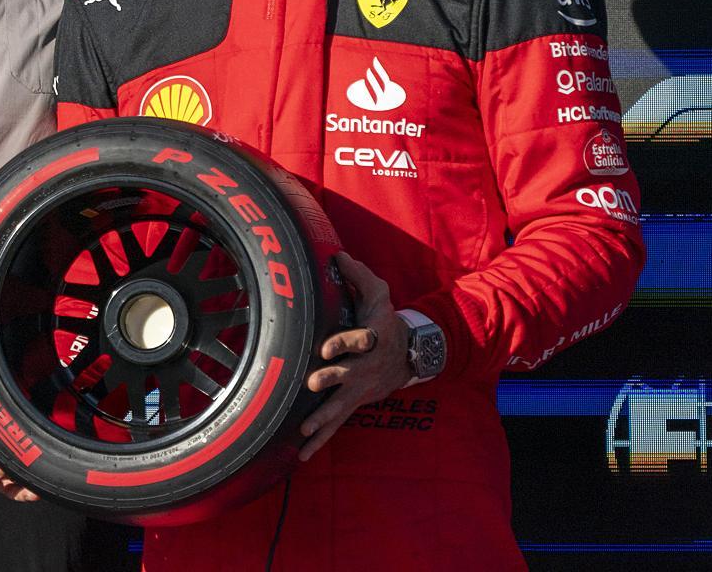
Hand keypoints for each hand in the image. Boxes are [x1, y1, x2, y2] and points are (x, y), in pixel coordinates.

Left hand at [298, 252, 411, 460]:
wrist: (410, 354)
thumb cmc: (386, 320)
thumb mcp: (378, 293)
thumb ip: (358, 275)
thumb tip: (336, 254)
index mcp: (369, 340)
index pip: (357, 341)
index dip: (343, 344)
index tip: (327, 348)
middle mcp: (363, 367)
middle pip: (347, 375)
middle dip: (330, 381)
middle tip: (313, 385)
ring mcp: (358, 389)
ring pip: (339, 406)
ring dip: (322, 419)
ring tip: (304, 431)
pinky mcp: (353, 404)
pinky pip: (336, 424)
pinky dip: (320, 441)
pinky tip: (301, 457)